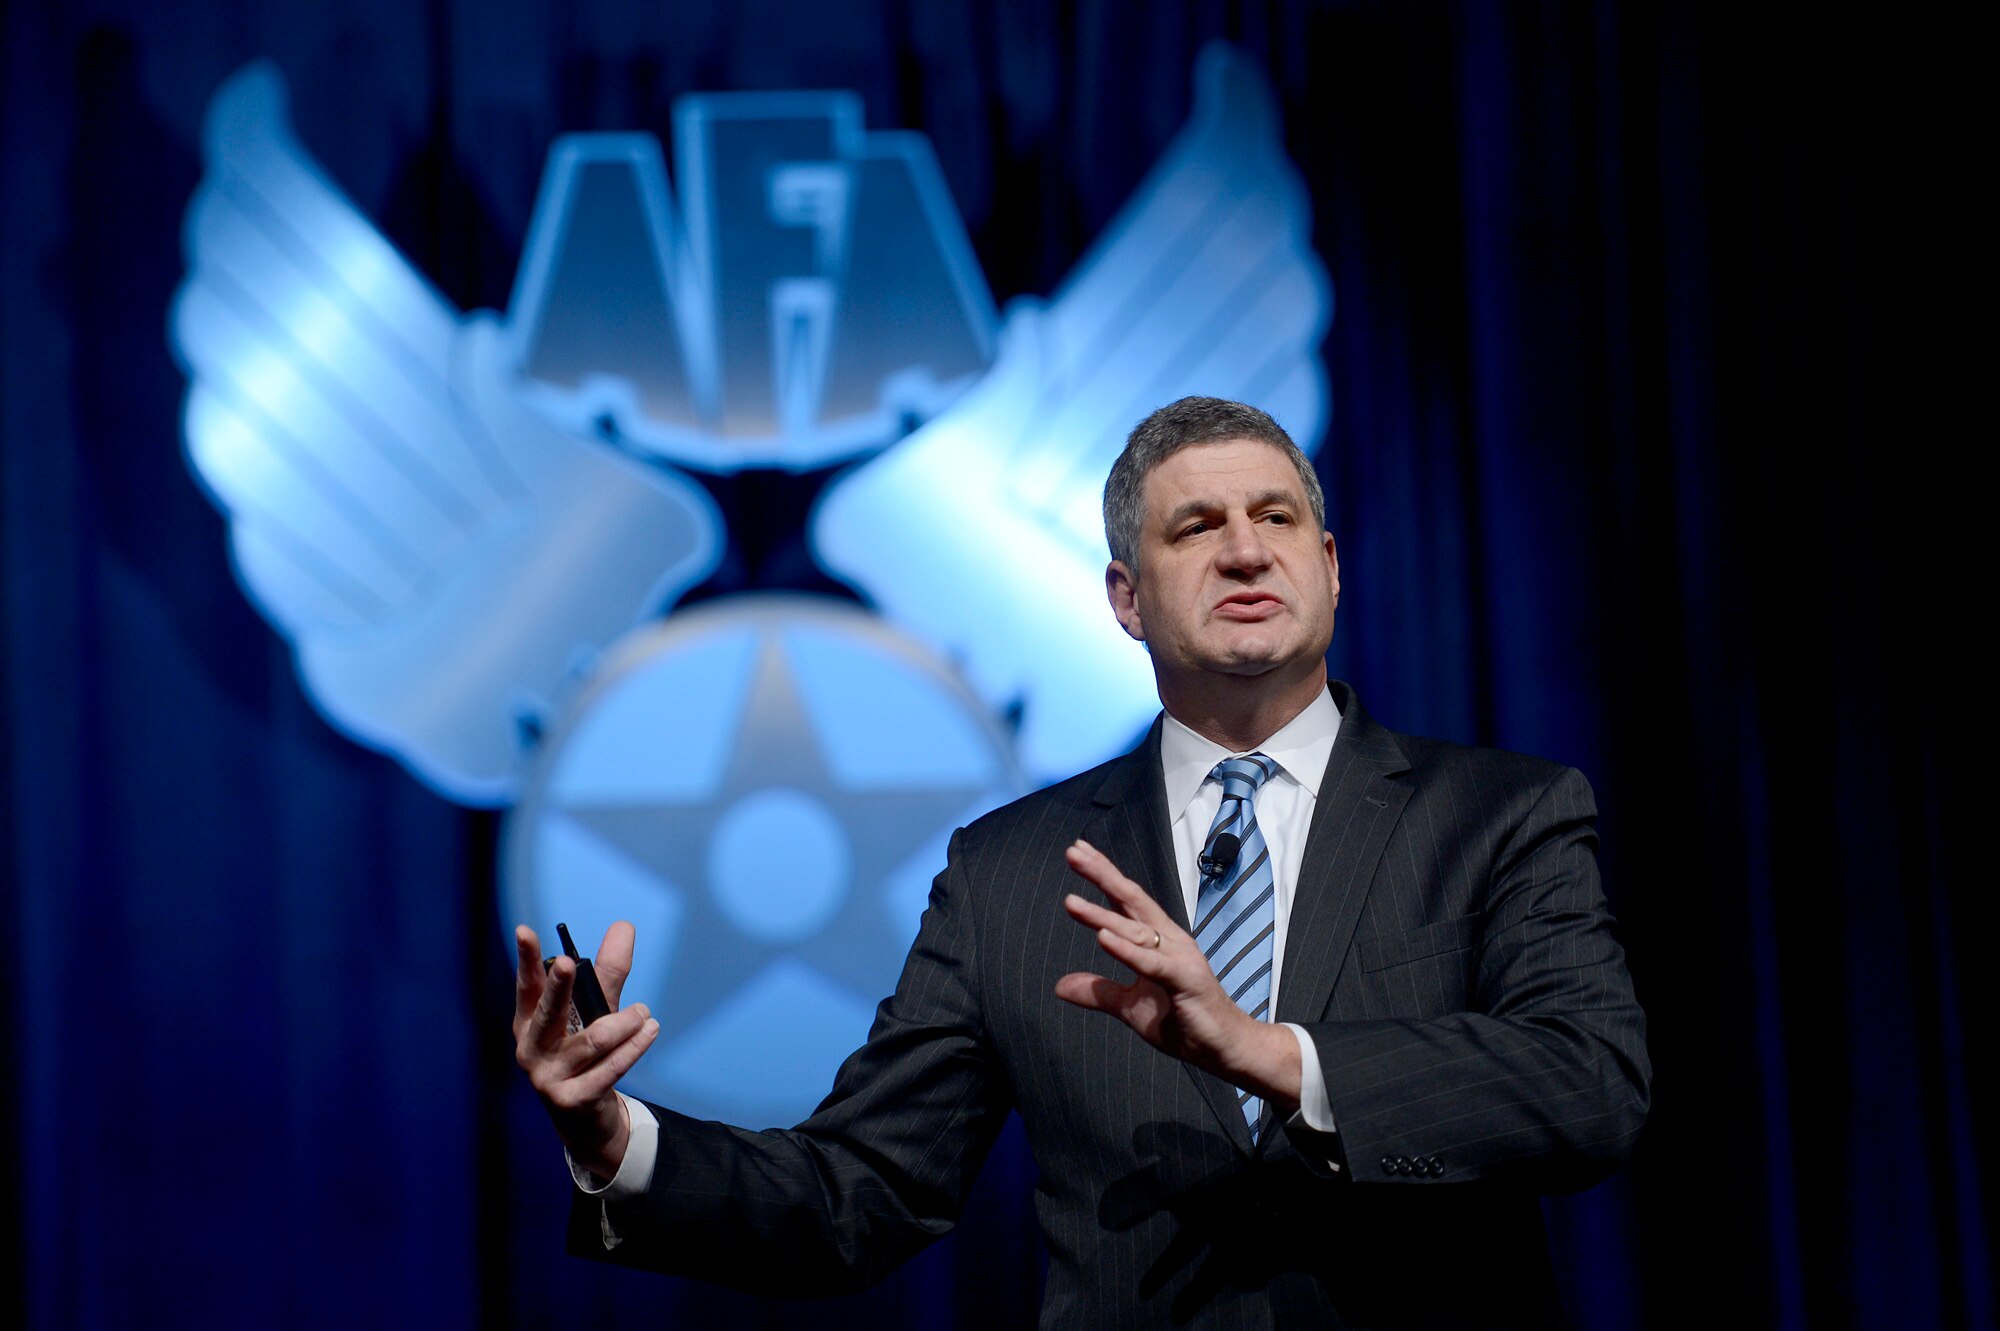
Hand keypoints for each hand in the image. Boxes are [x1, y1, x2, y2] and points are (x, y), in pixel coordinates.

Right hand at [513, 921, 659, 1179]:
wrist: (585, 1122)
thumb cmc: (586, 1056)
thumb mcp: (594, 1012)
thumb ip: (607, 972)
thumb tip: (624, 926)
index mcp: (530, 1022)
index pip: (528, 986)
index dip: (526, 959)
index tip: (524, 930)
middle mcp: (531, 1048)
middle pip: (548, 1011)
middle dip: (558, 986)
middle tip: (566, 962)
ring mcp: (548, 1077)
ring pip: (592, 1040)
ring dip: (624, 1023)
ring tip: (644, 1013)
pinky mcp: (573, 1099)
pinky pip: (610, 1067)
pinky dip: (634, 1047)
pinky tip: (650, 1030)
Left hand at [1054, 840, 1300, 1109]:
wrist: (1223, 1047)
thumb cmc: (1183, 1021)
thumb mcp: (1130, 1007)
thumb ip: (1099, 992)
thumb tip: (1059, 986)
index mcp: (1158, 940)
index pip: (1125, 901)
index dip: (1102, 876)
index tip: (1076, 852)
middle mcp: (1169, 940)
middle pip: (1131, 900)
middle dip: (1102, 875)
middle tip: (1073, 852)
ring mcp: (1179, 958)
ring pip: (1136, 930)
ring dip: (1102, 916)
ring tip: (1071, 903)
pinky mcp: (1186, 981)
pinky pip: (1151, 963)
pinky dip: (1127, 950)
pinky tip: (1103, 938)